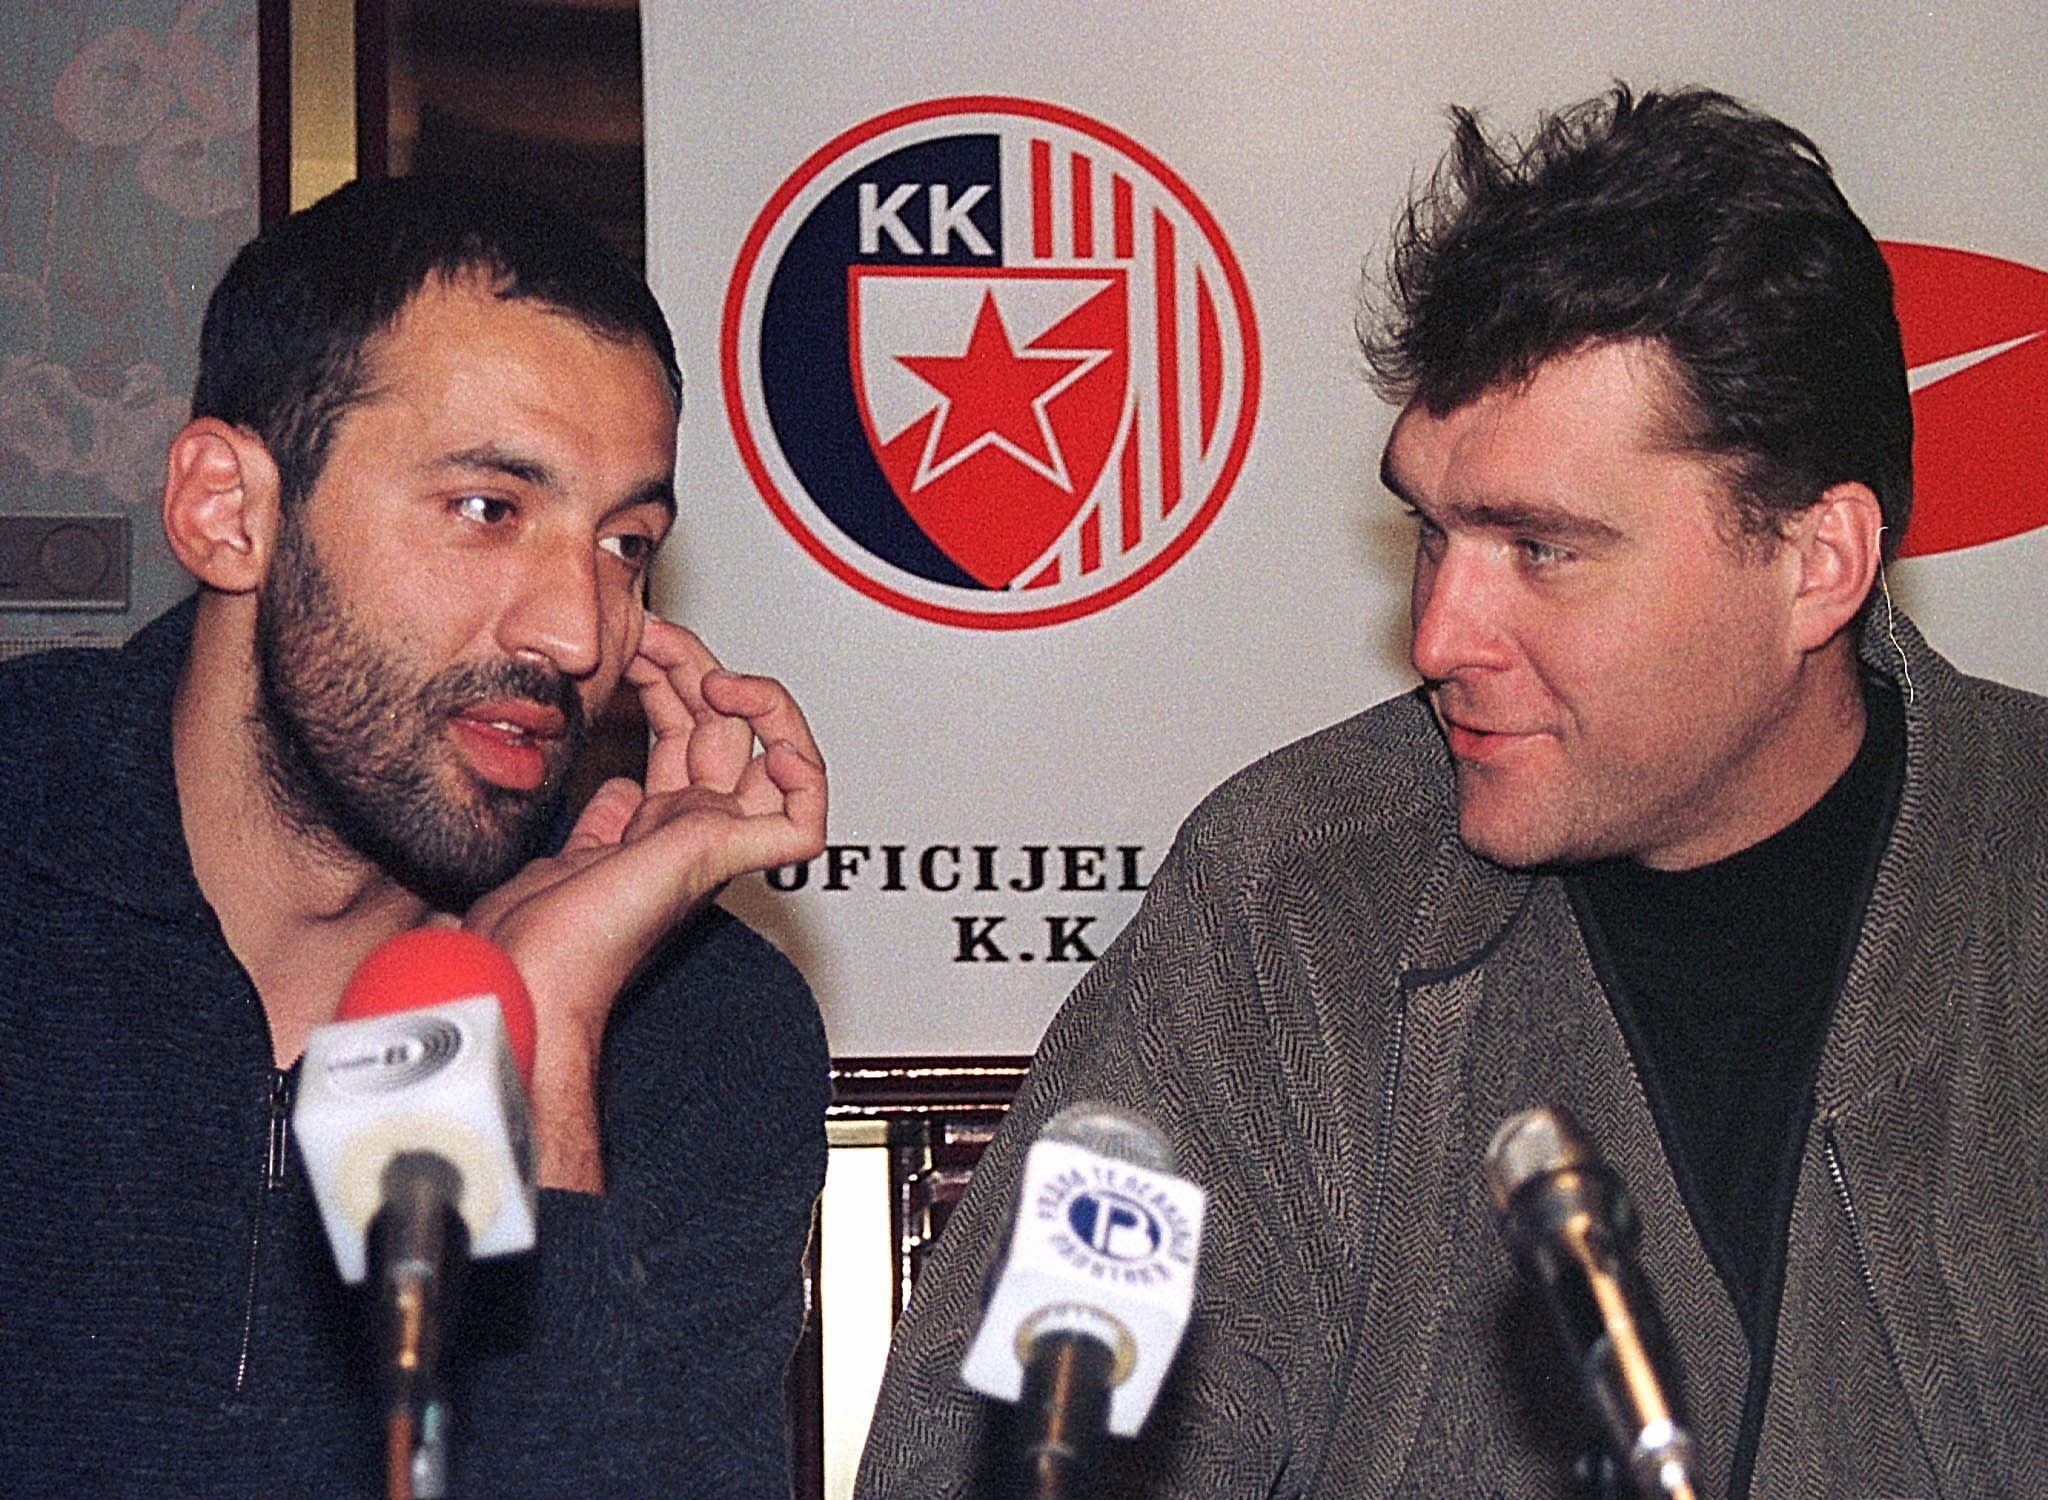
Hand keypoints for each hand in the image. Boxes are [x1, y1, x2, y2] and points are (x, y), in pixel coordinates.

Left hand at [464, 617, 825, 1187]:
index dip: (671, 684)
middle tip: (660, 637)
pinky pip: (803, 821)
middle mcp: (691, 836)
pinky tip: (768, 747)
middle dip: (698, 669)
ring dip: (755, 702)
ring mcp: (714, 845)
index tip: (640, 649)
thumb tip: (616, 793)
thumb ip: (602, 821)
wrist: (525, 969)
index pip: (689, 739)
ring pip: (781, 762)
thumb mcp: (565, 849)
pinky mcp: (727, 857)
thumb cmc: (530, 933)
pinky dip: (804, 776)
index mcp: (656, 833)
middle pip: (728, 732)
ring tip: (712, 675)